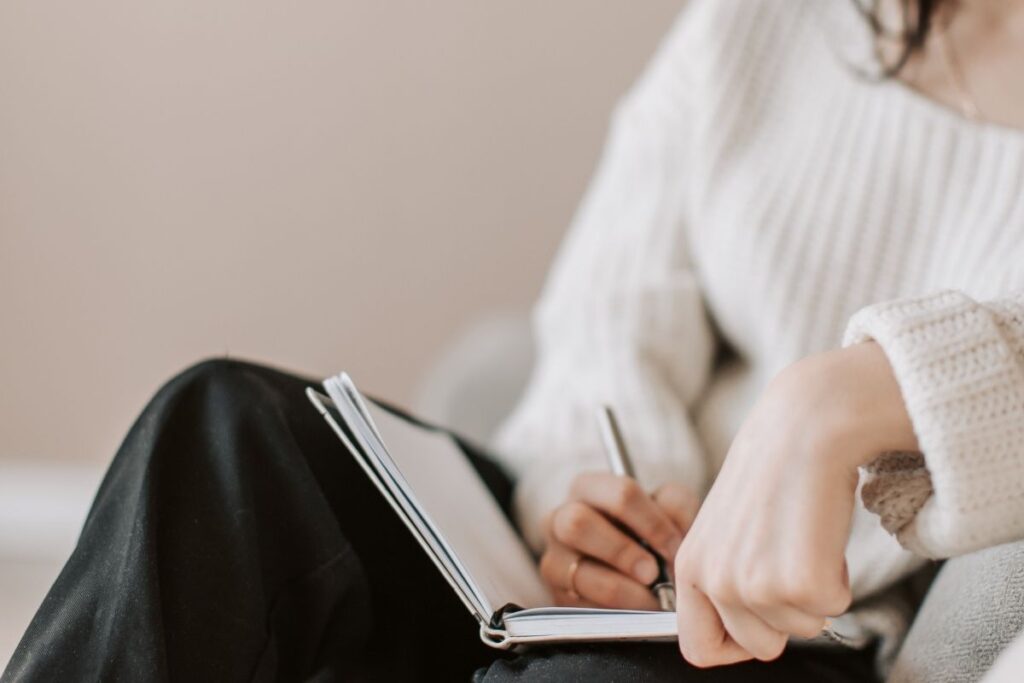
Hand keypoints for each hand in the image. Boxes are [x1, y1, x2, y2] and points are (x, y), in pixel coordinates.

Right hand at [540, 473, 698, 608]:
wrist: (634, 569)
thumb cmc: (650, 531)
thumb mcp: (667, 509)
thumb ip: (676, 506)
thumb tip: (672, 533)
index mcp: (589, 488)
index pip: (621, 493)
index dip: (652, 522)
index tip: (674, 548)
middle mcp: (560, 518)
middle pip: (578, 523)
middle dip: (622, 552)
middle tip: (653, 573)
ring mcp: (554, 559)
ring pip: (576, 571)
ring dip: (620, 588)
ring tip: (649, 599)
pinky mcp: (556, 595)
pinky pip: (579, 606)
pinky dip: (612, 612)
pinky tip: (633, 612)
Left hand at [674, 342, 917, 666]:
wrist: (803, 429)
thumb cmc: (771, 475)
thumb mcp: (725, 530)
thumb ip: (724, 578)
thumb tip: (745, 632)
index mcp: (690, 567)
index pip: (698, 648)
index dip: (734, 645)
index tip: (758, 623)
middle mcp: (715, 580)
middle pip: (760, 646)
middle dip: (786, 615)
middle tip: (789, 561)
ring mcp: (755, 584)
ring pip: (802, 630)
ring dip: (814, 591)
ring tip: (802, 538)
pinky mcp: (799, 582)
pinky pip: (834, 610)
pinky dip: (839, 578)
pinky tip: (821, 535)